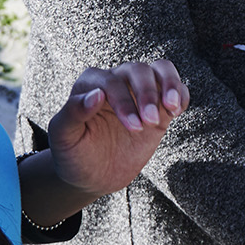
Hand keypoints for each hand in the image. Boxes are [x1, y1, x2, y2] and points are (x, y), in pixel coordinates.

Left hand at [46, 60, 184, 199]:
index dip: (124, 101)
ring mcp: (138, 93)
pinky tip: (177, 111)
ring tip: (172, 108)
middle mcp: (116, 81)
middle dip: (147, 94)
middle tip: (149, 123)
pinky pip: (176, 88)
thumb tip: (96, 94)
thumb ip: (73, 113)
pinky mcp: (158, 107)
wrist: (92, 174)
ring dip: (170, 84)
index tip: (134, 128)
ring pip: (160, 69)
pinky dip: (181, 94)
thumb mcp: (63, 138)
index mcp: (90, 84)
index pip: (111, 81)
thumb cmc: (74, 154)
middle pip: (138, 70)